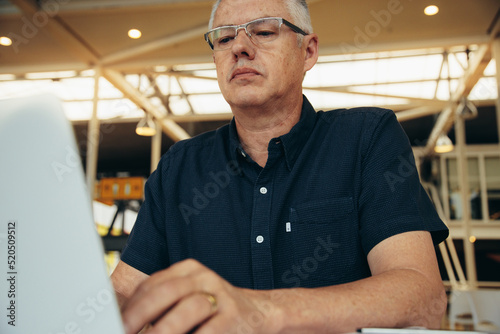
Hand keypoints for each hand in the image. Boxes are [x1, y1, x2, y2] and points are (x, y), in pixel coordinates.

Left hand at [121, 259, 282, 333]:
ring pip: (188, 309)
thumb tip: (128, 323)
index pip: (153, 283)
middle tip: (123, 331)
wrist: (259, 312)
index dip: (132, 305)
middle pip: (167, 291)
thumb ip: (163, 305)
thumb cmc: (216, 309)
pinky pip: (208, 330)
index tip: (116, 323)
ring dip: (164, 330)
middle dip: (140, 315)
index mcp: (189, 271)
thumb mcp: (190, 296)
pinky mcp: (233, 317)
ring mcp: (221, 296)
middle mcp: (205, 278)